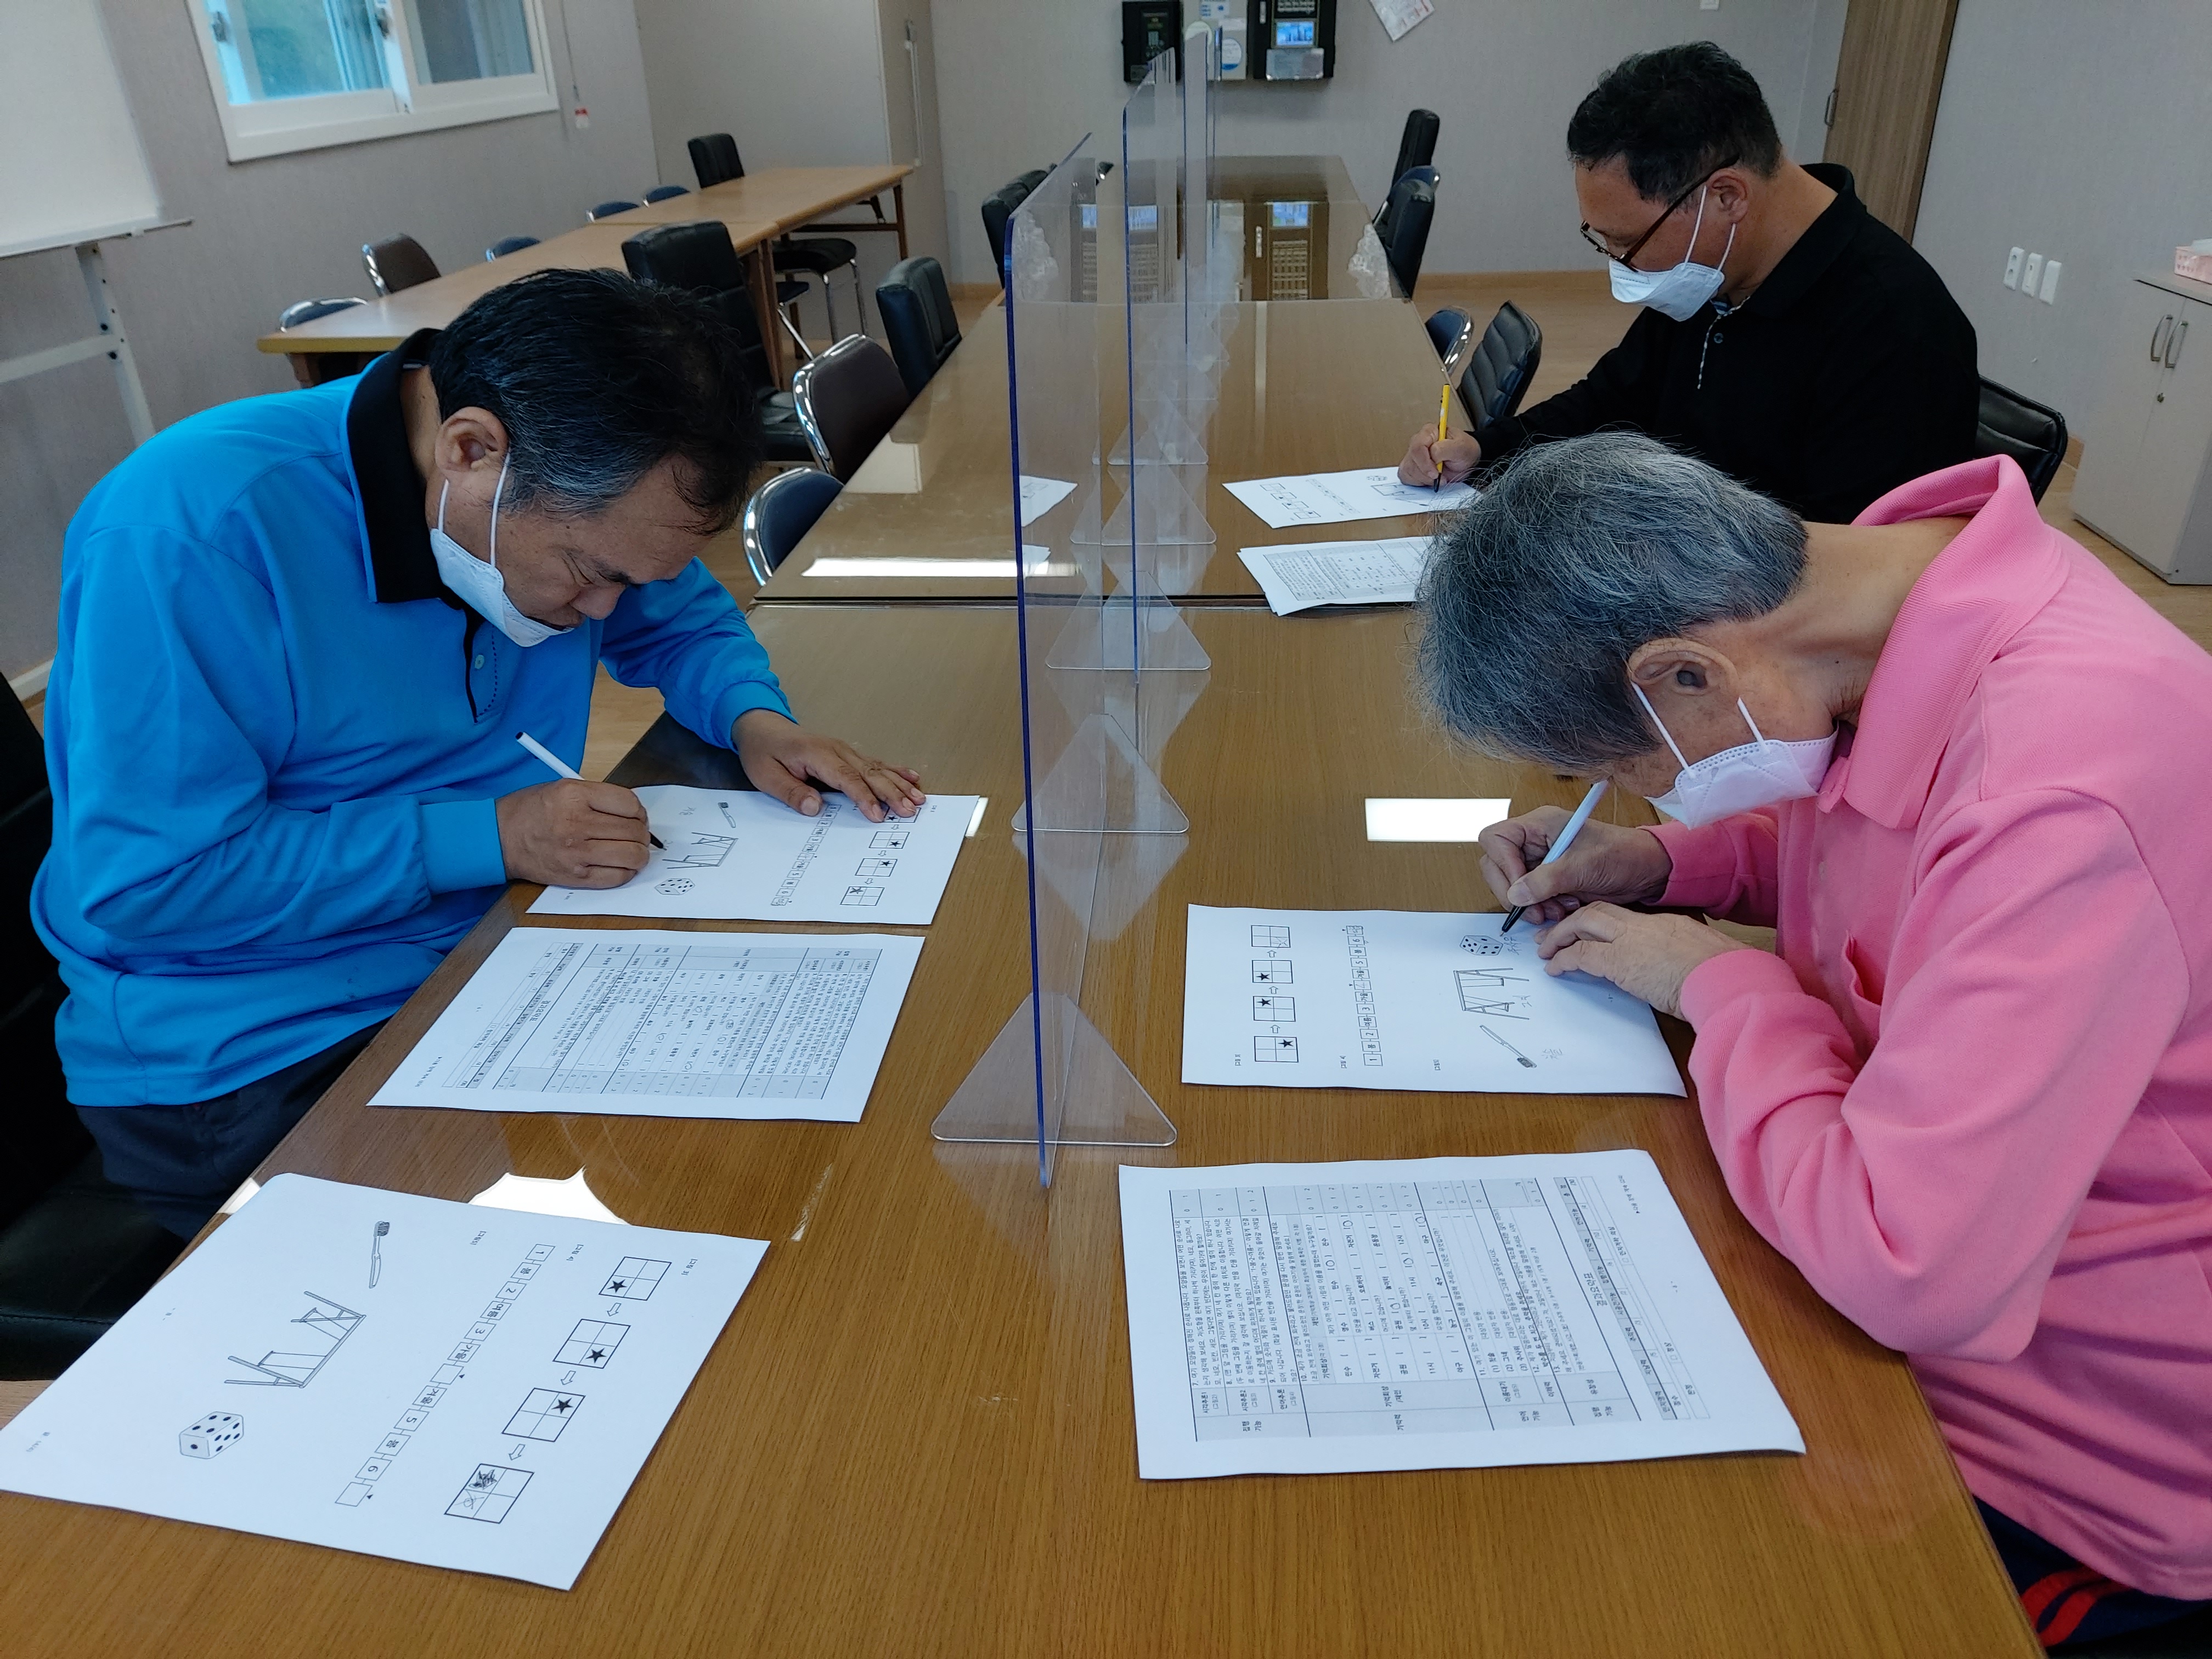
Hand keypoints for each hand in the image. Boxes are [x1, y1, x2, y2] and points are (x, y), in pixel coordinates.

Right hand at [495, 779, 651, 887]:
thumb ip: (598, 797)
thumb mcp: (562, 788)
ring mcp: (576, 852)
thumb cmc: (531, 811)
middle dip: (642, 834)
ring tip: (631, 850)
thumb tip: (634, 812)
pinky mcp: (575, 876)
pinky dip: (626, 871)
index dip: (639, 812)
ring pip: (632, 855)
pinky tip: (619, 864)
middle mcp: (576, 823)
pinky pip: (617, 876)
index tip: (636, 816)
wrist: (498, 838)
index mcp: (575, 795)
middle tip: (635, 835)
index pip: (629, 803)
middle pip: (634, 831)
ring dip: (638, 854)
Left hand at [735, 709, 924, 822]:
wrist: (761, 726)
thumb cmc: (764, 751)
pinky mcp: (846, 753)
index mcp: (816, 755)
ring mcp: (844, 750)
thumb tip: (814, 807)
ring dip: (899, 784)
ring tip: (918, 798)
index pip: (846, 778)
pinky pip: (874, 762)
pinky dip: (895, 770)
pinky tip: (911, 777)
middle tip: (909, 810)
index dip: (864, 797)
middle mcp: (836, 750)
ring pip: (877, 768)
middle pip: (869, 773)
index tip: (877, 814)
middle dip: (892, 792)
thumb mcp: (766, 776)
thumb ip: (791, 792)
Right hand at [1398, 429, 1480, 486]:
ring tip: (1438, 477)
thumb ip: (1445, 448)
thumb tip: (1432, 454)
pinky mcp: (1411, 468)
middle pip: (1411, 460)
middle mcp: (1419, 442)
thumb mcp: (1461, 447)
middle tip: (1439, 476)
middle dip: (1425, 473)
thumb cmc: (1464, 452)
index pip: (1417, 446)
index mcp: (1429, 432)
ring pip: (1408, 470)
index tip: (1436, 473)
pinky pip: (1406, 477)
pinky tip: (1429, 480)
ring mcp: (1413, 456)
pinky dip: (1418, 482)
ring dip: (1424, 479)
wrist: (1466, 463)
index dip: (1425, 462)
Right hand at [1478, 808, 1671, 925]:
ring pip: (1512, 885)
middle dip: (1514, 891)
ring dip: (1529, 904)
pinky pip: (1530, 897)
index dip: (1502, 864)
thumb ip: (1546, 880)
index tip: (1521, 886)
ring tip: (1555, 912)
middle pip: (1497, 864)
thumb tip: (1515, 895)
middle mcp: (1535, 840)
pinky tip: (1563, 909)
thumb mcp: (1584, 866)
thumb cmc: (1622, 855)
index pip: (1496, 839)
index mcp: (1540, 824)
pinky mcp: (1549, 880)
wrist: (1647, 871)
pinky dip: (1541, 908)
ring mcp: (1540, 861)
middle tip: (1534, 910)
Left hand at [1535, 904, 1751, 1018]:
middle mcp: (1644, 925)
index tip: (1583, 930)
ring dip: (1560, 937)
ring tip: (1545, 950)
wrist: (1727, 980)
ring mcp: (1631, 940)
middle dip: (1570, 922)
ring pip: (1583, 925)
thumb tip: (1664, 972)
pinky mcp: (1620, 961)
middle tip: (1550, 934)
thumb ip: (1676, 958)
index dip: (1598, 922)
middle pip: (1597, 911)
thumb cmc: (1723, 977)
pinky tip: (1555, 969)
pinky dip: (1563, 959)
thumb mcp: (1696, 960)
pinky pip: (1580, 955)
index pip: (1622, 916)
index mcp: (1665, 924)